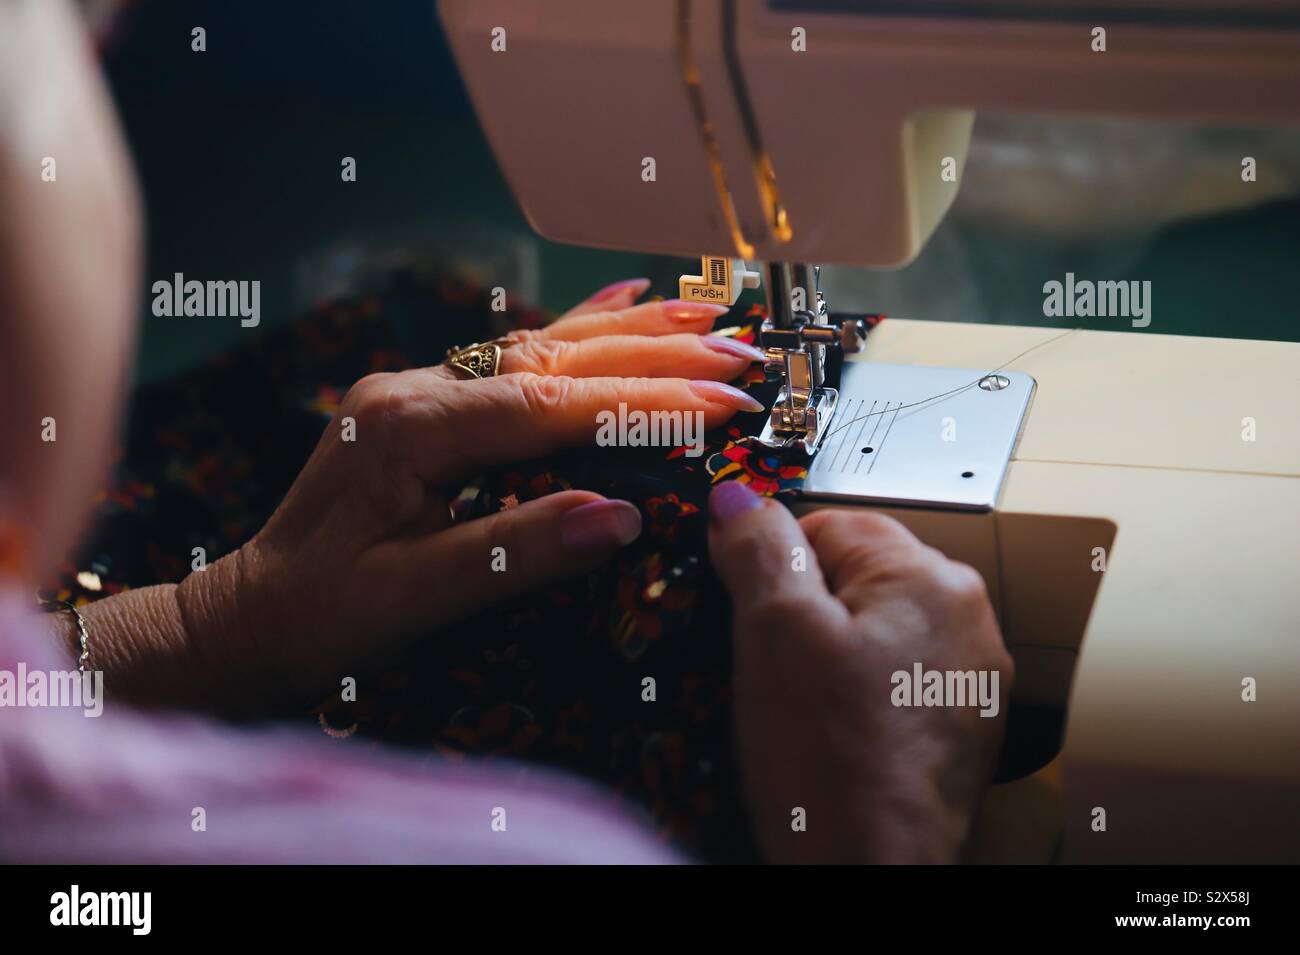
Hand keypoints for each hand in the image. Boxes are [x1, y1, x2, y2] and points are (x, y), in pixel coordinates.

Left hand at [172, 284, 766, 710]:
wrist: (248, 614)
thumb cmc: (319, 614)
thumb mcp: (415, 597)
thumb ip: (515, 552)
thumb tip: (620, 516)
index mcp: (413, 428)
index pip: (551, 404)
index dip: (642, 401)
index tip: (719, 402)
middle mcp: (418, 389)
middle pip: (557, 359)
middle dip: (657, 354)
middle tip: (740, 353)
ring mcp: (422, 388)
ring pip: (543, 346)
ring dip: (631, 332)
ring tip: (708, 314)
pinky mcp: (430, 404)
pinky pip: (516, 358)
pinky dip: (577, 331)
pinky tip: (622, 302)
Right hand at [707, 482, 1012, 862]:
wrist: (871, 872)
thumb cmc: (832, 763)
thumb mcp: (772, 632)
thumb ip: (758, 547)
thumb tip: (737, 494)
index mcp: (931, 577)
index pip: (830, 523)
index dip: (777, 566)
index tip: (757, 614)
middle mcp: (967, 617)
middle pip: (855, 575)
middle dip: (807, 612)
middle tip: (782, 671)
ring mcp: (969, 675)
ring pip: (871, 628)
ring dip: (831, 655)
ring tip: (810, 711)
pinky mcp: (960, 723)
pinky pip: (892, 676)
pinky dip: (859, 694)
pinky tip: (837, 734)